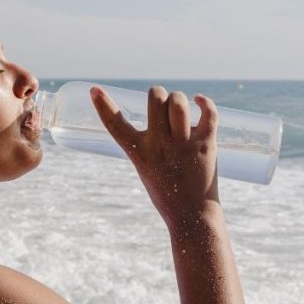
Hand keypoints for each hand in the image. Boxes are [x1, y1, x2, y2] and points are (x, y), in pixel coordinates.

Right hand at [90, 85, 221, 228]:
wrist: (190, 214)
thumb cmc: (166, 190)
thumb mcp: (145, 166)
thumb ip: (147, 141)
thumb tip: (161, 105)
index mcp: (139, 152)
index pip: (115, 125)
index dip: (102, 105)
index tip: (94, 89)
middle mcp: (160, 145)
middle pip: (156, 98)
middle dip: (158, 94)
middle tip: (161, 105)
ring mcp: (183, 144)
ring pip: (179, 102)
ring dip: (178, 99)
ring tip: (179, 108)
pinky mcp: (206, 144)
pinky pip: (209, 113)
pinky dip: (204, 102)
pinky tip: (199, 100)